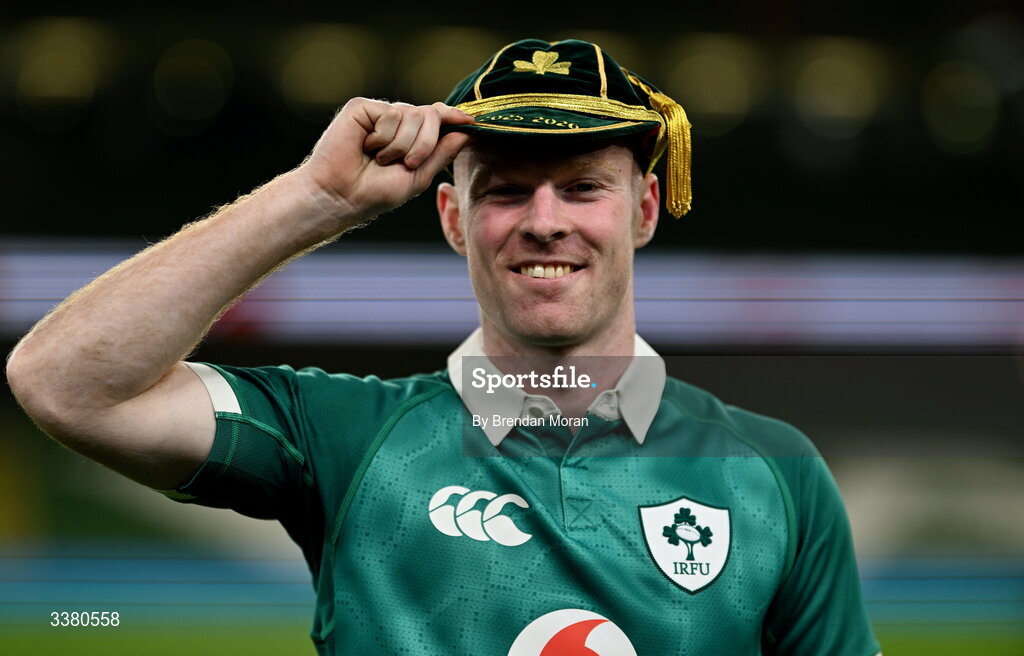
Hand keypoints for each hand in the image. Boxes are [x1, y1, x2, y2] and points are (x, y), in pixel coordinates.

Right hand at [297, 98, 473, 229]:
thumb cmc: (375, 192)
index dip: (455, 117)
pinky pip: (392, 113)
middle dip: (425, 143)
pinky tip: (368, 147)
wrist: (342, 196)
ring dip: (402, 145)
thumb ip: (442, 152)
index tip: (473, 122)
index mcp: (411, 136)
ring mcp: (380, 113)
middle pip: (431, 115)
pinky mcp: (363, 108)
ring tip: (381, 159)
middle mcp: (397, 121)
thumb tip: (468, 131)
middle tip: (407, 163)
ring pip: (413, 114)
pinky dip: (385, 137)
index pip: (438, 118)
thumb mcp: (418, 176)